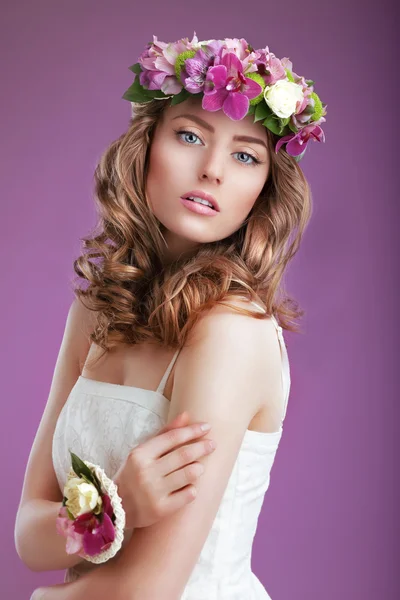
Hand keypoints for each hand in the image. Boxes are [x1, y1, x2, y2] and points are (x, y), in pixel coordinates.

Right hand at [113, 412, 215, 528]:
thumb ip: (165, 433)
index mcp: (140, 454)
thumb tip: (186, 415)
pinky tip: (190, 486)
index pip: (173, 437)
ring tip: (200, 467)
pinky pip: (187, 495)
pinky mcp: (161, 509)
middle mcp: (146, 472)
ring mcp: (153, 492)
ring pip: (188, 474)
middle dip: (202, 447)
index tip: (207, 427)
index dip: (192, 430)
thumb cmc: (134, 474)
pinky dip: (192, 489)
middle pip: (183, 455)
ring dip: (199, 468)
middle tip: (213, 444)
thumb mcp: (143, 451)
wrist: (117, 508)